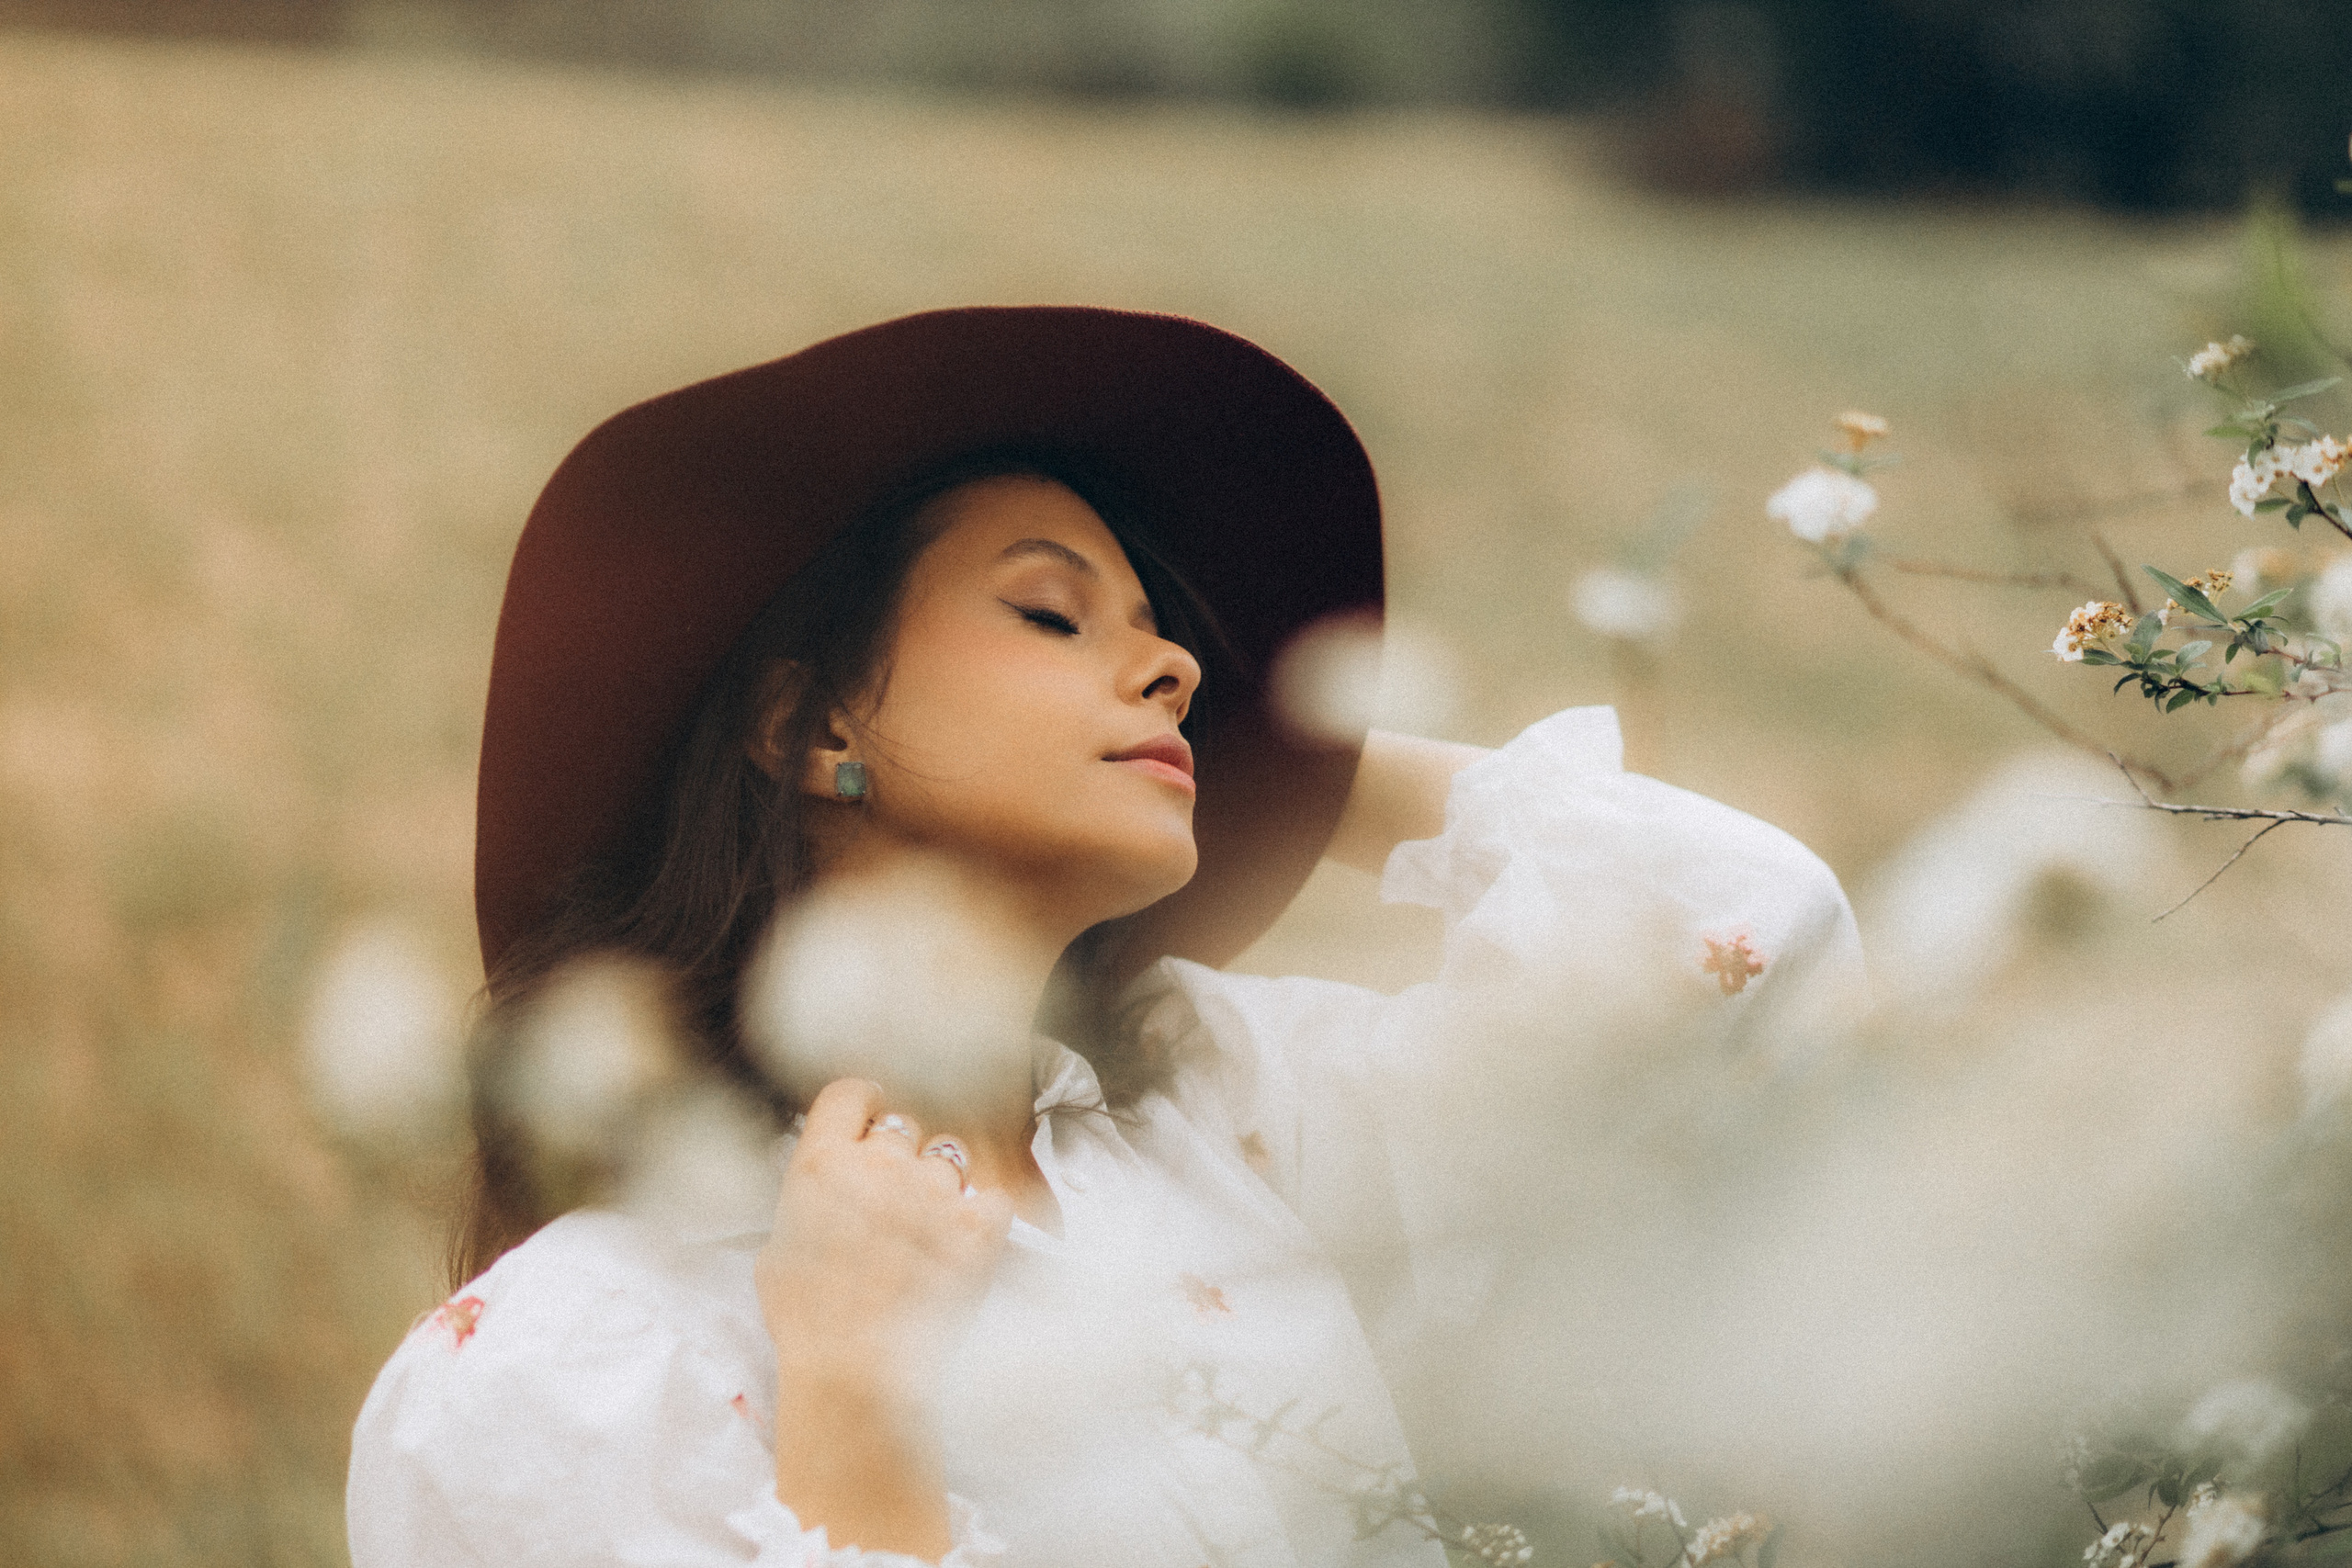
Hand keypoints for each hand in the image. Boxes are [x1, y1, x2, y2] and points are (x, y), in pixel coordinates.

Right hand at [755, 1077, 1012, 1401]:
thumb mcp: (776, 1250)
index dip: (863, 1103)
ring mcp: (934, 1194)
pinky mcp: (979, 1228)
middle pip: (902, 1128)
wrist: (853, 1375)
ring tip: (928, 1231)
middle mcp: (880, 1165)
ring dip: (940, 1186)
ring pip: (949, 1158)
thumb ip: (804, 1201)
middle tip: (894, 1200)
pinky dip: (984, 1214)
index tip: (871, 1118)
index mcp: (823, 1164)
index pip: (851, 1093)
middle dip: (899, 1157)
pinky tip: (967, 1241)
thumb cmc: (806, 1323)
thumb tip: (821, 1185)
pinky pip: (994, 1196)